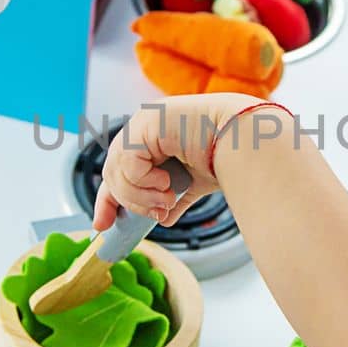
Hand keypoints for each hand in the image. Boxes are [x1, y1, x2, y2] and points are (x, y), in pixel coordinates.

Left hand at [93, 93, 251, 230]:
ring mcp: (143, 122)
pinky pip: (129, 164)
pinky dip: (145, 182)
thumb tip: (163, 219)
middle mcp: (143, 126)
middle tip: (157, 213)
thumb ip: (175, 197)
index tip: (102, 224)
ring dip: (141, 196)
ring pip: (118, 171)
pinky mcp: (146, 123)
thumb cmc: (227, 156)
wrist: (245, 141)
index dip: (108, 199)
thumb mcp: (193, 183)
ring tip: (167, 200)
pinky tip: (167, 183)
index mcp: (152, 137)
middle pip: (113, 173)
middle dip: (130, 202)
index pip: (118, 170)